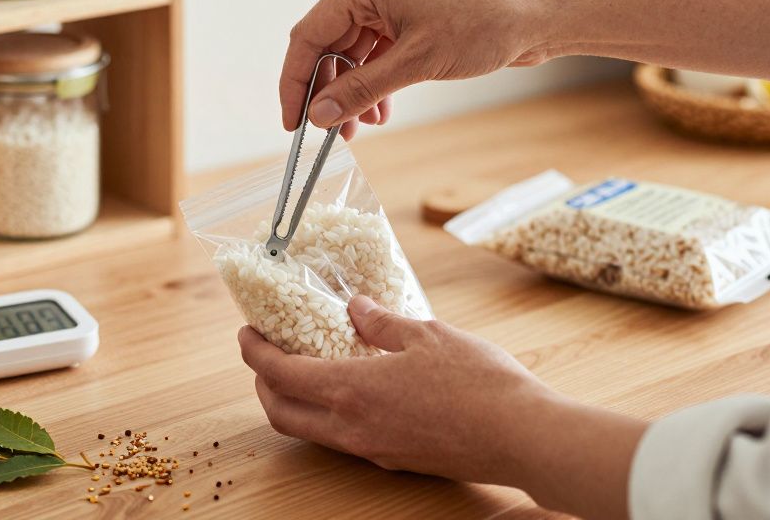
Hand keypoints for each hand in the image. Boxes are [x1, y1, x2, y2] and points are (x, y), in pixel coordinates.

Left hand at [237, 295, 644, 518]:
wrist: (523, 437)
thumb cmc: (480, 383)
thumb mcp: (428, 334)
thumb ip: (383, 323)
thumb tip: (356, 309)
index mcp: (352, 391)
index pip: (281, 375)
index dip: (255, 354)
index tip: (246, 334)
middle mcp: (353, 428)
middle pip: (282, 414)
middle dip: (262, 384)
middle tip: (264, 354)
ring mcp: (373, 451)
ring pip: (310, 432)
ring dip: (293, 403)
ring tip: (302, 369)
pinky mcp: (395, 460)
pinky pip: (342, 440)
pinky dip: (327, 415)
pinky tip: (349, 390)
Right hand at [281, 0, 551, 138]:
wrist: (537, 14)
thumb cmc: (482, 25)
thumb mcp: (415, 63)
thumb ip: (360, 90)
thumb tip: (318, 116)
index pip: (308, 35)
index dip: (295, 82)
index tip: (293, 123)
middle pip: (326, 45)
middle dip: (327, 91)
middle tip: (330, 133)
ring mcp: (389, 1)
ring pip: (350, 53)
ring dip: (352, 92)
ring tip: (360, 128)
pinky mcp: (408, 17)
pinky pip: (374, 53)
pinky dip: (373, 83)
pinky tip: (381, 111)